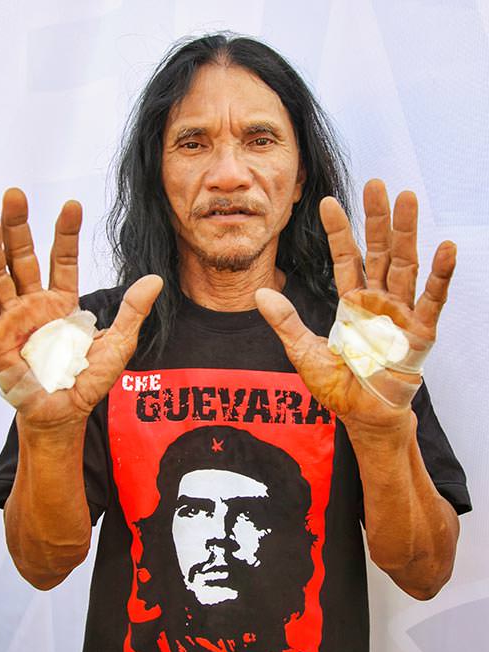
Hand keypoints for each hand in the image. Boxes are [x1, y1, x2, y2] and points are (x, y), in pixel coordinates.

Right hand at [0, 188, 162, 425]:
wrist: (64, 414)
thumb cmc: (87, 380)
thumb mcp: (118, 344)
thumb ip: (132, 311)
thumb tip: (156, 279)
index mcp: (62, 302)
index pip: (62, 259)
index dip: (66, 233)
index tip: (72, 204)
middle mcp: (34, 304)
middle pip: (23, 258)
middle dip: (19, 226)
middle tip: (15, 194)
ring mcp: (11, 319)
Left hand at [256, 179, 455, 426]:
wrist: (363, 417)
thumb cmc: (338, 386)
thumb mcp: (303, 353)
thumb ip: (286, 322)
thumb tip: (258, 293)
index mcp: (352, 302)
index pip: (346, 258)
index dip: (338, 231)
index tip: (326, 202)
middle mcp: (378, 301)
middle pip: (380, 251)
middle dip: (377, 219)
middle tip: (375, 183)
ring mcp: (401, 314)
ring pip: (406, 265)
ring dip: (407, 233)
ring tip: (408, 199)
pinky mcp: (421, 333)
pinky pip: (432, 300)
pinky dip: (440, 275)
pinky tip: (444, 247)